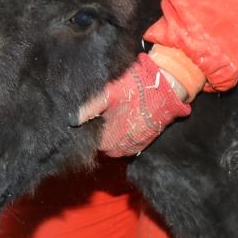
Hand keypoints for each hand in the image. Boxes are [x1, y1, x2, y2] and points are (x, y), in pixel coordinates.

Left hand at [76, 53, 191, 156]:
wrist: (165, 89)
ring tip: (114, 122)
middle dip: (103, 137)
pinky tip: (126, 126)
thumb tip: (72, 120)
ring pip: (118, 149)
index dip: (91, 133)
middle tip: (103, 119)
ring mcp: (135, 146)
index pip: (94, 144)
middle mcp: (122, 147)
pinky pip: (131, 148)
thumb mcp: (108, 94)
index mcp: (110, 138)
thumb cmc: (134, 88)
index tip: (92, 122)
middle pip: (105, 148)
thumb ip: (89, 109)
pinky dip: (126, 140)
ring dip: (114, 140)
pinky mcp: (146, 142)